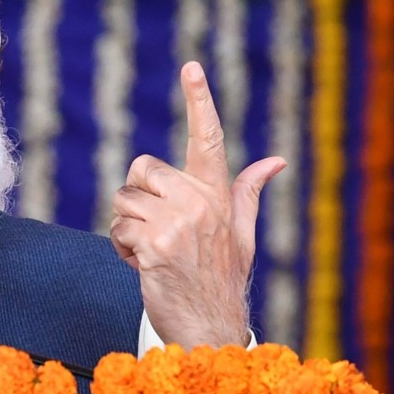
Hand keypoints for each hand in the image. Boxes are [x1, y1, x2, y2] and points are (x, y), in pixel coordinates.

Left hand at [109, 61, 285, 348]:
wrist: (209, 326)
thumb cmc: (221, 277)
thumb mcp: (242, 233)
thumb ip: (248, 192)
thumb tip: (275, 160)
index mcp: (218, 194)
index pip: (208, 139)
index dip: (200, 100)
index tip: (191, 67)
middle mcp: (200, 203)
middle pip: (141, 168)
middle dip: (136, 197)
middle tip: (155, 229)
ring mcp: (178, 223)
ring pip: (123, 200)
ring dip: (127, 227)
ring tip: (152, 252)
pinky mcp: (155, 243)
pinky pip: (118, 228)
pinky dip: (122, 248)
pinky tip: (144, 266)